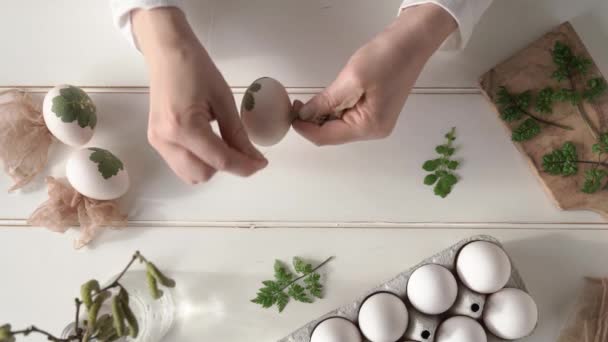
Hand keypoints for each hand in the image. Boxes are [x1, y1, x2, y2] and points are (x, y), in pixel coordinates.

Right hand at [133, 8, 266, 183]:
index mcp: (183, 126)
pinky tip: (207, 142)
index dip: (245, 166)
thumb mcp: (223, 99)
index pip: (220, 160)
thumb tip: (253, 158)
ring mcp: (157, 142)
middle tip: (241, 148)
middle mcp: (166, 139)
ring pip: (191, 175)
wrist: (167, 52)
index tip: (262, 163)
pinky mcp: (155, 141)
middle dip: (226, 166)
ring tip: (222, 143)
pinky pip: (181, 165)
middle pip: (204, 174)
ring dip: (211, 166)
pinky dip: (199, 161)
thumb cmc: (196, 68)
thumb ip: (237, 133)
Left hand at [293, 4, 456, 144]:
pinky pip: (347, 117)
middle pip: (332, 134)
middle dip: (312, 122)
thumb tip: (305, 116)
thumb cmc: (388, 57)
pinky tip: (325, 99)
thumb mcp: (352, 79)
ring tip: (308, 100)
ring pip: (338, 126)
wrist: (413, 41)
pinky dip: (332, 110)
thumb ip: (326, 102)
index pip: (327, 137)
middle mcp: (373, 131)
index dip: (305, 128)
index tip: (290, 113)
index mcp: (369, 127)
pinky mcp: (375, 112)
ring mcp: (375, 122)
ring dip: (321, 115)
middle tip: (297, 104)